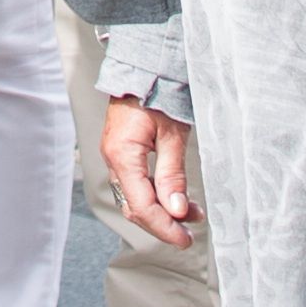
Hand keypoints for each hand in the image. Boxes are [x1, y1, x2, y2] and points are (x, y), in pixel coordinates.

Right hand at [101, 96, 196, 250]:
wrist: (143, 66)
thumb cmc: (159, 92)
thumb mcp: (173, 135)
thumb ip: (173, 175)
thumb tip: (177, 210)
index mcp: (123, 155)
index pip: (141, 206)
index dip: (164, 227)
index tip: (185, 240)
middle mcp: (113, 159)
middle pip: (134, 207)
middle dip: (163, 224)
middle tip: (189, 236)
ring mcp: (115, 156)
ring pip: (135, 198)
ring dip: (162, 211)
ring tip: (192, 215)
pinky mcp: (122, 153)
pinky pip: (135, 184)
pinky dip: (156, 195)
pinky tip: (177, 198)